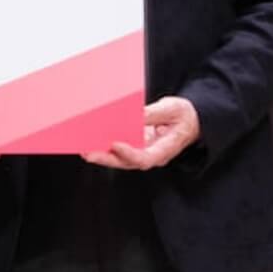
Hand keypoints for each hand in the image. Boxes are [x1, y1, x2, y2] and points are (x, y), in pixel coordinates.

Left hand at [84, 97, 199, 170]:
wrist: (190, 120)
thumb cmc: (183, 115)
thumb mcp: (172, 109)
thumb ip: (153, 113)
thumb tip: (134, 115)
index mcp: (165, 149)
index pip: (146, 158)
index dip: (129, 154)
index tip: (115, 144)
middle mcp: (151, 154)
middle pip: (126, 162)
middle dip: (106, 158)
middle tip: (87, 152)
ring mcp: (142, 152)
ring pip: (119, 159)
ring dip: (101, 154)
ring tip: (82, 146)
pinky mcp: (134, 146)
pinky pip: (117, 149)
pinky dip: (104, 145)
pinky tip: (90, 139)